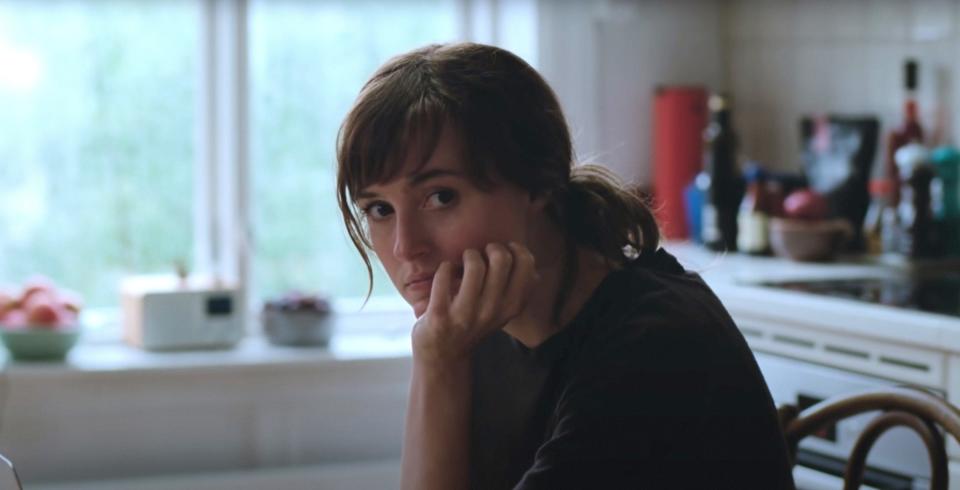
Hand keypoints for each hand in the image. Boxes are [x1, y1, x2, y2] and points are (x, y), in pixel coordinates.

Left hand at [411, 242, 537, 366]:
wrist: (444, 356)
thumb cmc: (473, 324)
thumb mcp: (501, 313)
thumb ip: (516, 291)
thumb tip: (531, 264)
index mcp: (511, 308)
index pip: (527, 266)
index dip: (516, 250)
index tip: (505, 252)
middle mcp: (491, 312)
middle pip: (501, 259)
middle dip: (491, 247)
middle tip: (483, 254)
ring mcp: (465, 315)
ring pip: (475, 265)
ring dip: (468, 255)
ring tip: (464, 261)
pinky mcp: (439, 315)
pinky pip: (444, 275)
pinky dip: (445, 267)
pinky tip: (446, 272)